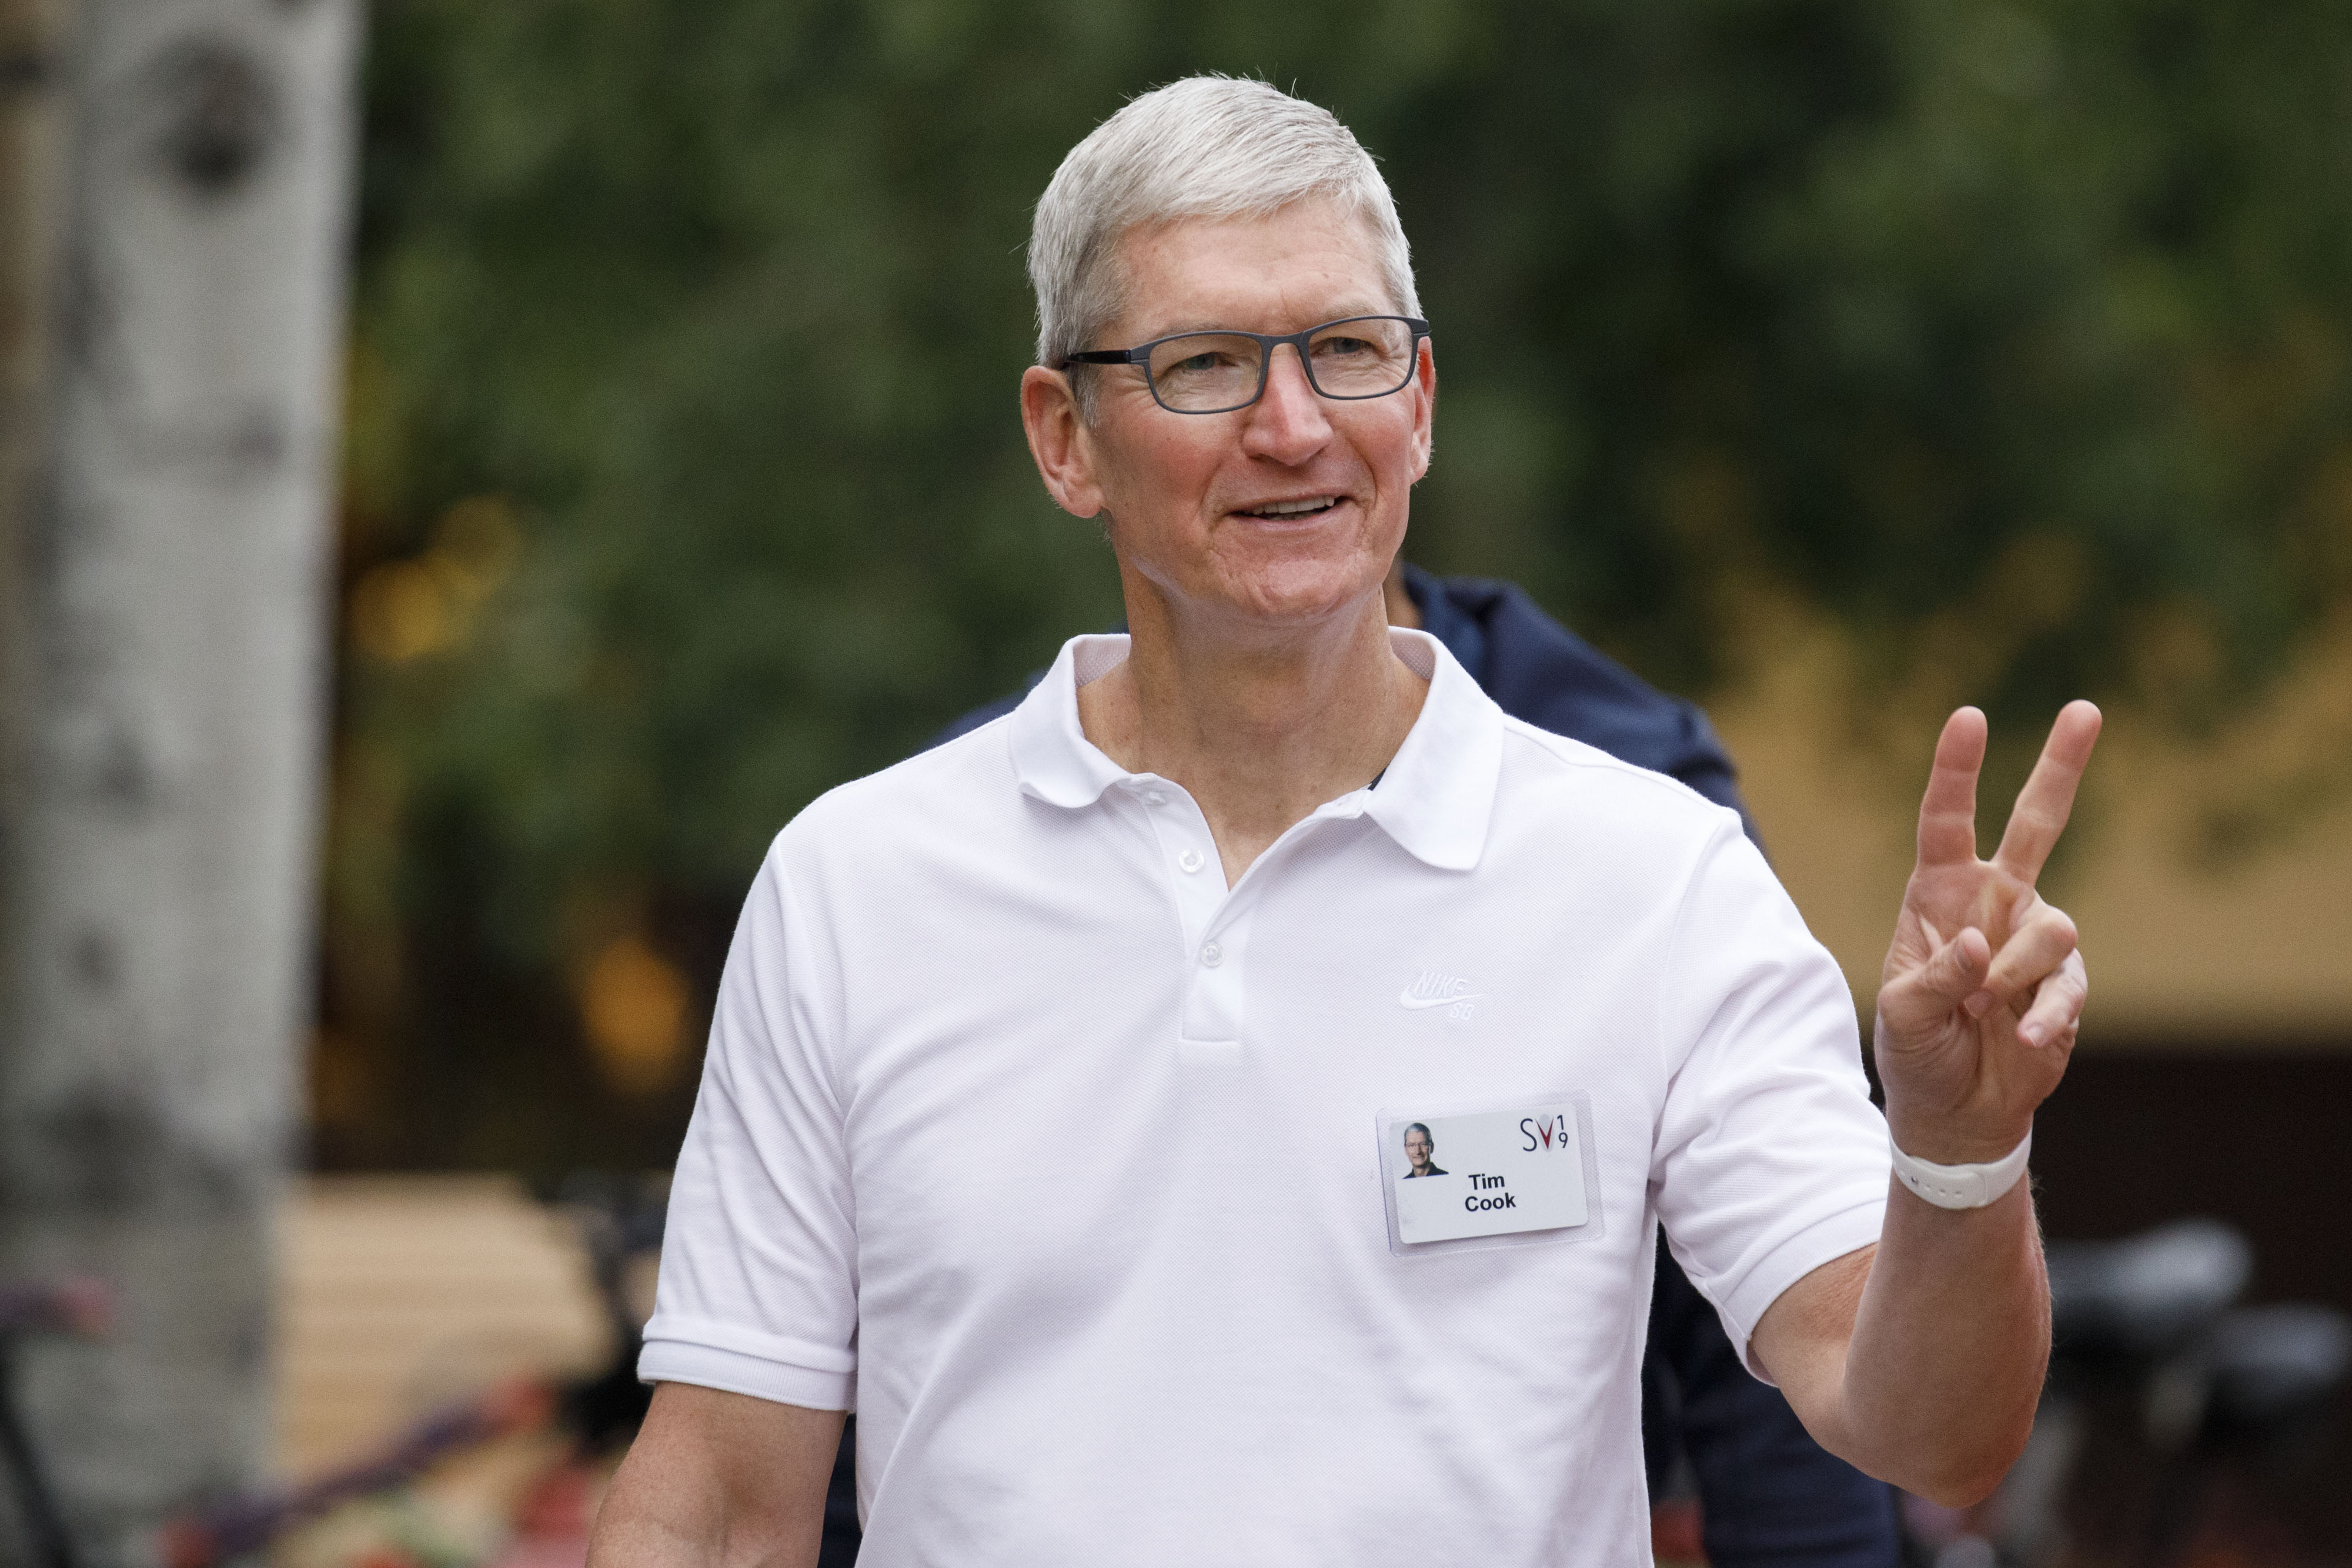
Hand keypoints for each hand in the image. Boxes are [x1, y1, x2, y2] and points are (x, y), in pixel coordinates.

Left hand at [1875, 702, 2101, 1164]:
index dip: (1956, 770)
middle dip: (2060, 767)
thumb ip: (1935, 977)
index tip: (1970, 716)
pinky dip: (2045, 1012)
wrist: (1953, 1108)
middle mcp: (1995, 902)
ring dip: (2013, 970)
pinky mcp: (2065, 985)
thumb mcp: (1902, 1012)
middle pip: (2035, 824)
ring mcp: (2035, 940)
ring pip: (2053, 925)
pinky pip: (2068, 985)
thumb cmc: (1916, 1046)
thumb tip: (1978, 945)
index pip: (1945, 821)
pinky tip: (2022, 1034)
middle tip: (2085, 708)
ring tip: (1980, 1009)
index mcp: (1939, 893)